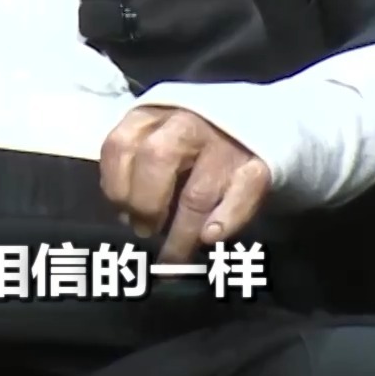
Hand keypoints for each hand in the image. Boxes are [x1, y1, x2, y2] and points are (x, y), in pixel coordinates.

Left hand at [100, 106, 270, 263]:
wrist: (255, 117)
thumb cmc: (190, 141)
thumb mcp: (155, 136)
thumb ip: (136, 169)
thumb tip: (126, 216)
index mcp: (153, 114)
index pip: (121, 146)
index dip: (115, 186)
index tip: (122, 213)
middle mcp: (187, 124)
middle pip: (156, 160)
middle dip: (144, 204)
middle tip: (145, 231)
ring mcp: (226, 144)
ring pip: (197, 194)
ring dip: (182, 233)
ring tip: (173, 261)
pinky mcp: (259, 164)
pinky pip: (243, 195)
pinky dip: (227, 219)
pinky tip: (211, 238)